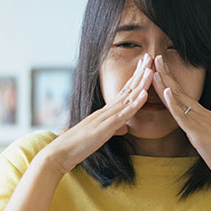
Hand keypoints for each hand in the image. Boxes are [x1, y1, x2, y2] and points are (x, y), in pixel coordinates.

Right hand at [44, 54, 154, 175]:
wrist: (59, 153)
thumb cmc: (76, 146)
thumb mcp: (99, 136)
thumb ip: (113, 129)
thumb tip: (125, 128)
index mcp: (105, 112)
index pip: (123, 92)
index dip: (135, 78)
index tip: (144, 66)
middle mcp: (105, 111)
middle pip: (126, 89)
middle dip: (139, 73)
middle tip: (150, 57)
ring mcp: (105, 118)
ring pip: (126, 98)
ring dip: (140, 83)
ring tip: (151, 69)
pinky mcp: (105, 128)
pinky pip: (122, 114)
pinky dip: (134, 104)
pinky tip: (144, 94)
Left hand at [151, 54, 210, 188]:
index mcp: (202, 113)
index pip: (183, 93)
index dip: (171, 80)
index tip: (160, 66)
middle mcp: (200, 113)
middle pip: (178, 91)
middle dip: (166, 74)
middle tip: (154, 57)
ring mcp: (199, 122)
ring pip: (178, 100)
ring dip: (166, 84)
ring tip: (156, 69)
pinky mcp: (197, 133)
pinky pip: (182, 116)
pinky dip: (174, 104)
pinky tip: (166, 92)